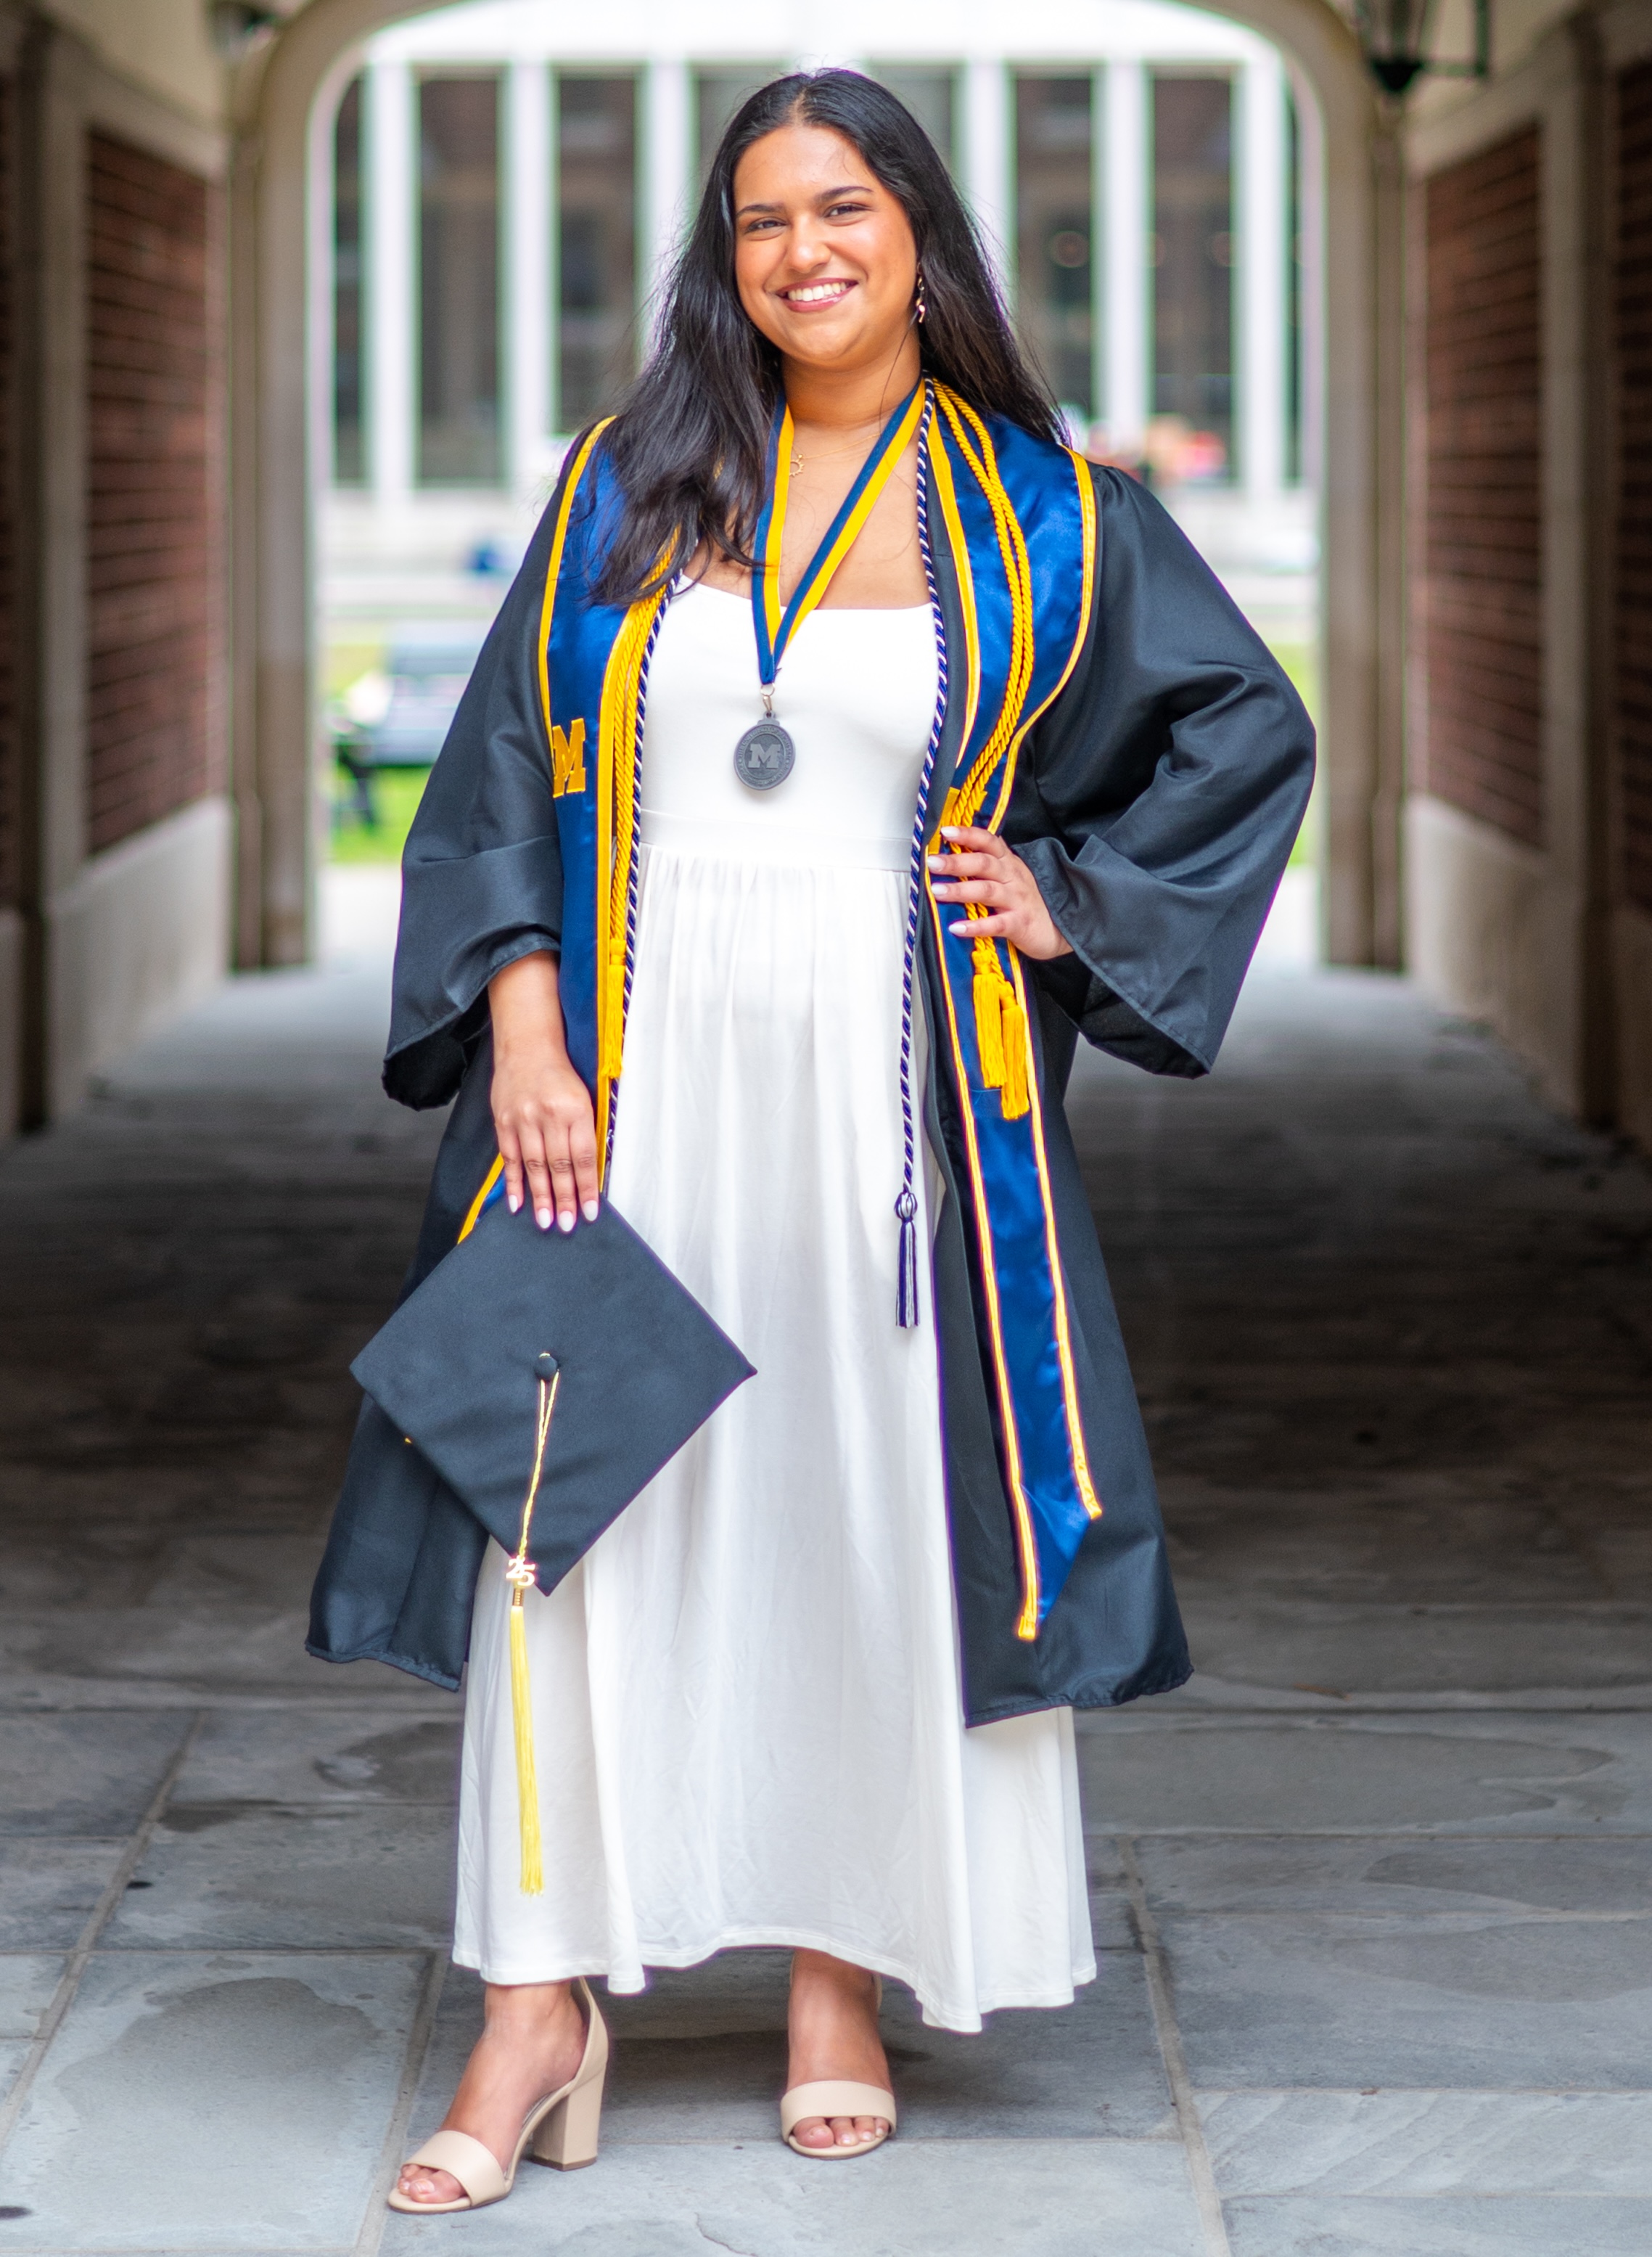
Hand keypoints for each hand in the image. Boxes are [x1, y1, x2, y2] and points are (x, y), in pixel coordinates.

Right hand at [487, 953, 598, 1232]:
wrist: (526, 1045)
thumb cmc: (561, 1073)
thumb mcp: (584, 1096)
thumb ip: (585, 1131)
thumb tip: (590, 1172)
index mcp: (576, 1109)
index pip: (583, 1156)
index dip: (586, 1187)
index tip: (589, 1212)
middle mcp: (549, 1115)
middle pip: (558, 1165)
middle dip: (564, 1199)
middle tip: (566, 1225)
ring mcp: (523, 1118)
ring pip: (533, 1165)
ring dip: (540, 1196)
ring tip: (544, 1222)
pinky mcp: (503, 1120)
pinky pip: (509, 1157)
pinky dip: (513, 1182)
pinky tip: (517, 1203)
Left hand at [926, 827, 1072, 960]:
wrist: (1061, 929)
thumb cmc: (1028, 903)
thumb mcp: (1012, 877)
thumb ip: (988, 866)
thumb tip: (954, 855)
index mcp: (1009, 864)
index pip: (989, 842)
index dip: (968, 835)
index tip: (946, 830)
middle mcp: (1013, 878)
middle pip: (983, 864)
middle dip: (956, 862)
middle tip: (932, 862)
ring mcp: (1017, 900)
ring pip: (986, 890)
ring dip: (960, 890)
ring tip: (937, 891)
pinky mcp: (1019, 924)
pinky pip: (995, 924)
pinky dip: (975, 926)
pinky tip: (956, 928)